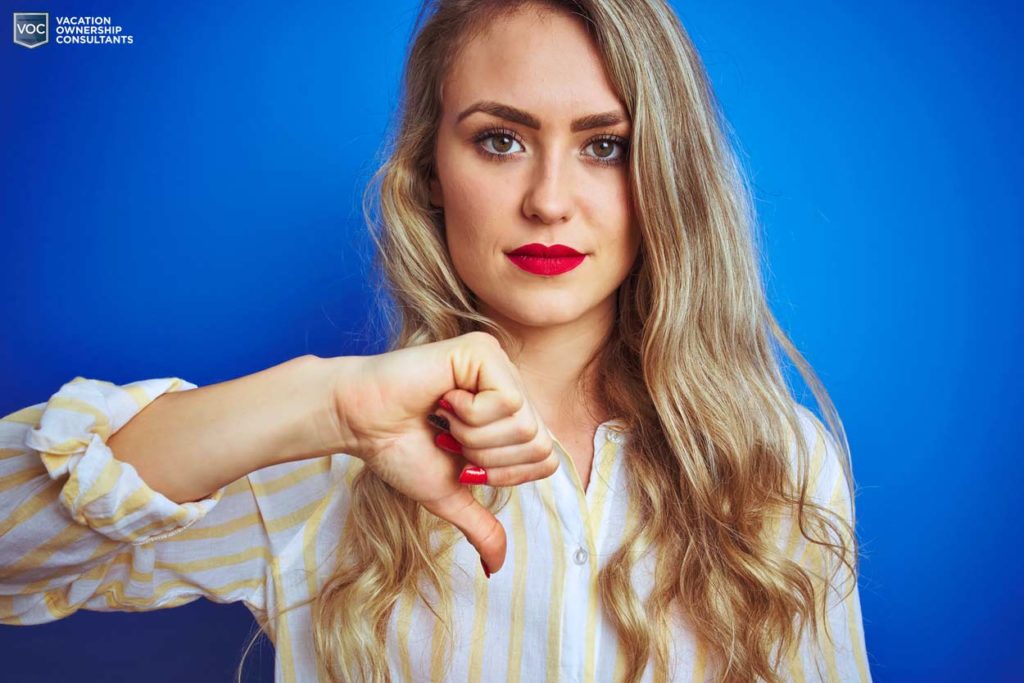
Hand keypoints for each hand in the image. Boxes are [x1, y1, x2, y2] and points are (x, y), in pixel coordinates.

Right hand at [330, 331, 556, 574]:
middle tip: (449, 438)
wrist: (360, 423)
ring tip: (444, 417)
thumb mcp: (449, 494)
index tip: (461, 459)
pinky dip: (470, 415)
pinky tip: (443, 398)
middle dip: (487, 456)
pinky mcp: (483, 350)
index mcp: (510, 412)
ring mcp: (498, 363)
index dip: (504, 473)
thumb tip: (495, 568)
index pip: (545, 458)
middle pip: (539, 442)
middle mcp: (511, 383)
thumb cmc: (399, 449)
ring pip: (524, 423)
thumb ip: (480, 525)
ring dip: (474, 436)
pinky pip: (507, 400)